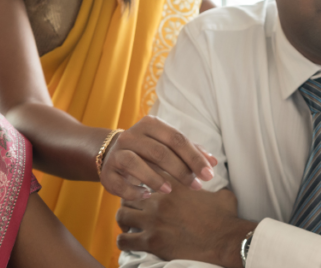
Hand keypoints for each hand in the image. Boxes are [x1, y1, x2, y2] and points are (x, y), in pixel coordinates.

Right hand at [99, 116, 217, 201]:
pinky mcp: (107, 171)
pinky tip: (146, 195)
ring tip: (170, 190)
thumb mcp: (168, 146)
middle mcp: (132, 135)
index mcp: (151, 124)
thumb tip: (213, 162)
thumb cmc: (148, 150)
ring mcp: (117, 153)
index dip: (194, 157)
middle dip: (181, 171)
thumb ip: (190, 151)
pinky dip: (135, 191)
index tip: (209, 174)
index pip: (177, 139)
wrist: (112, 154)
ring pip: (136, 163)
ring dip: (155, 179)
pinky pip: (121, 183)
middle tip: (196, 186)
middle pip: (159, 152)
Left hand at [115, 175, 256, 267]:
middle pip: (129, 192)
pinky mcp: (152, 241)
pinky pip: (125, 241)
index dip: (141, 177)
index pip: (146, 172)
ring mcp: (153, 220)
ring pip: (122, 214)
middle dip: (129, 199)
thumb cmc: (225, 217)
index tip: (140, 184)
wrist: (226, 240)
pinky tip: (130, 242)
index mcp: (174, 185)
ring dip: (125, 220)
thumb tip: (216, 180)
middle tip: (133, 206)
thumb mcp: (219, 193)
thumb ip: (213, 184)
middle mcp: (159, 200)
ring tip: (129, 225)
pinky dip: (124, 242)